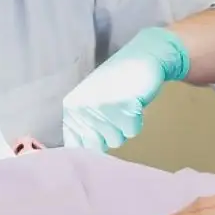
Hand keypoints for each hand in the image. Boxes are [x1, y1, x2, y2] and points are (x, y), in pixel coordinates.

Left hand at [63, 27, 189, 150]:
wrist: (142, 56)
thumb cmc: (116, 83)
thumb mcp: (91, 102)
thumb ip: (84, 126)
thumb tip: (83, 158)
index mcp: (71, 107)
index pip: (75, 146)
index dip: (92, 142)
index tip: (101, 126)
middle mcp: (84, 108)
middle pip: (99, 146)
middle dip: (110, 134)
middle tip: (115, 112)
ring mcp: (104, 107)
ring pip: (116, 140)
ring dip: (123, 127)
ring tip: (124, 105)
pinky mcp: (126, 107)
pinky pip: (132, 131)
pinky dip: (137, 121)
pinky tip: (135, 103)